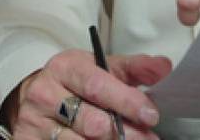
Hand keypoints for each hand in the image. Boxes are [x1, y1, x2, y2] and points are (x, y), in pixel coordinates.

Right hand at [4, 49, 170, 138]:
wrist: (38, 96)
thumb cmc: (76, 83)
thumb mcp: (102, 68)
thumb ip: (135, 68)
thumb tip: (164, 67)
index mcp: (65, 67)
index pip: (97, 85)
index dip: (126, 102)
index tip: (151, 115)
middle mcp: (45, 93)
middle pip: (91, 122)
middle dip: (125, 133)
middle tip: (147, 139)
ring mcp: (35, 122)